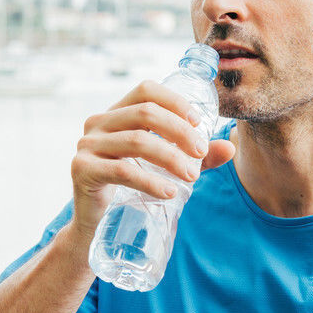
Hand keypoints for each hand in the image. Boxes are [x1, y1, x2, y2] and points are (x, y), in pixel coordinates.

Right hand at [69, 80, 234, 239]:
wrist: (94, 222)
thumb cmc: (130, 185)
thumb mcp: (165, 165)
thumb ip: (195, 155)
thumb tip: (230, 147)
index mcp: (116, 112)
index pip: (146, 90)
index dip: (174, 100)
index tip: (198, 122)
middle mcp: (98, 122)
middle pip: (145, 113)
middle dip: (179, 131)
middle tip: (201, 152)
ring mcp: (87, 145)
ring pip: (136, 141)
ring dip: (170, 157)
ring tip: (192, 177)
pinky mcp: (82, 169)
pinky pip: (122, 170)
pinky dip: (150, 181)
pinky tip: (169, 192)